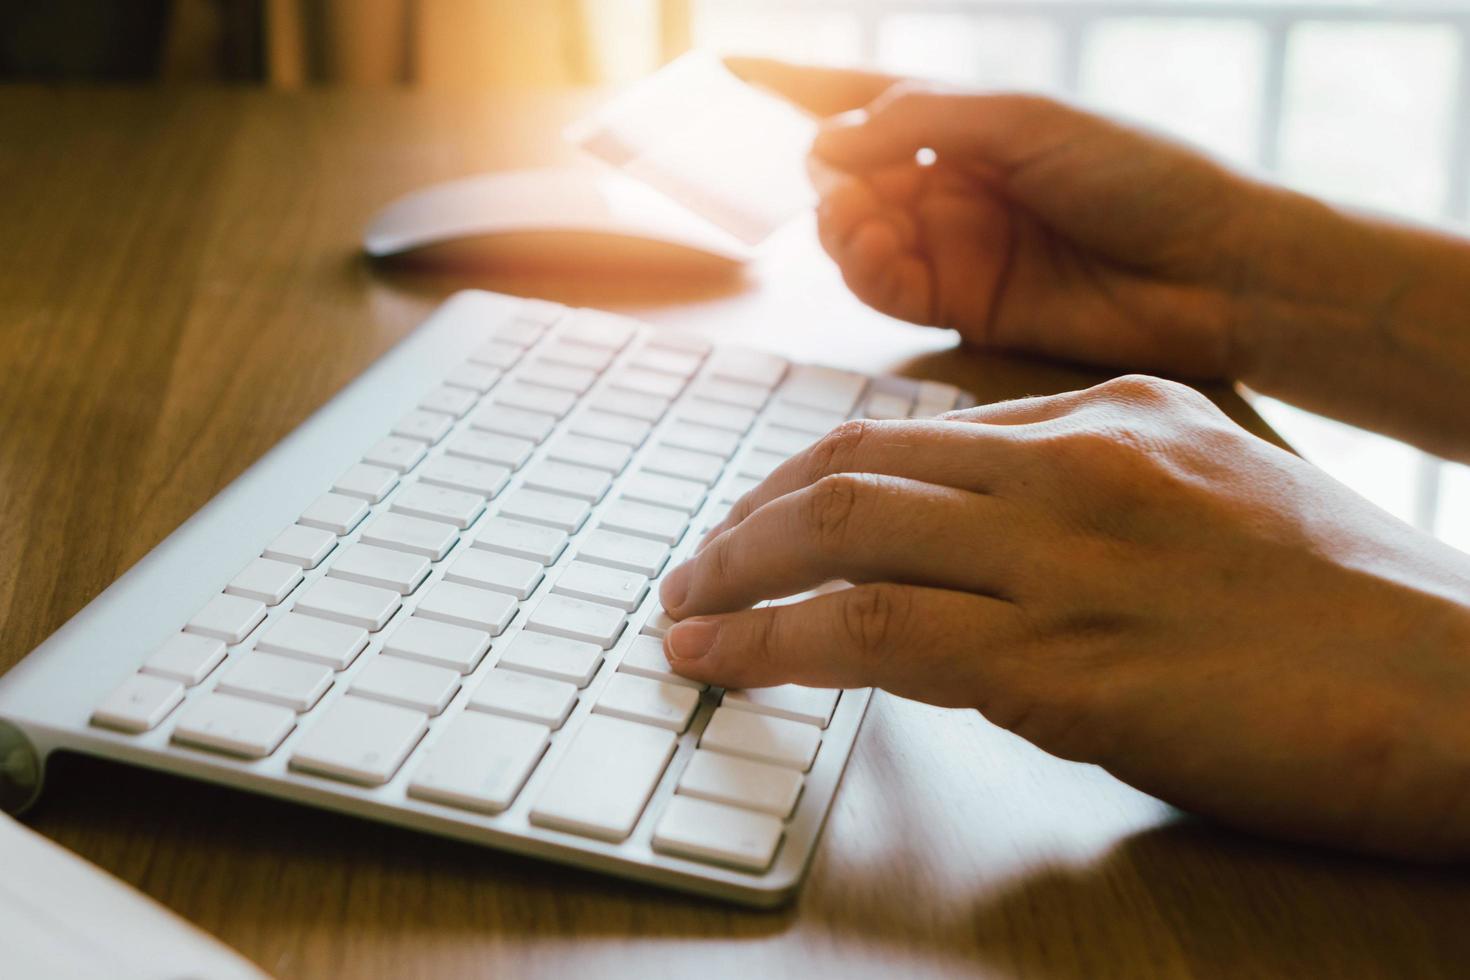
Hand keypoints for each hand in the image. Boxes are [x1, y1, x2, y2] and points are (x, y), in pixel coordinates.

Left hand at [659, 375, 1469, 858]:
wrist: (1468, 693)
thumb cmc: (1359, 615)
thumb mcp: (1225, 504)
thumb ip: (1109, 496)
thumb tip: (999, 542)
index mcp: (1118, 411)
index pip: (921, 428)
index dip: (821, 474)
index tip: (773, 515)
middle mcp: (1077, 460)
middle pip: (857, 460)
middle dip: (755, 514)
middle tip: (702, 559)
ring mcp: (1061, 552)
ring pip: (842, 529)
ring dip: (736, 573)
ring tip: (683, 611)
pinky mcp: (1056, 659)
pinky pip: (870, 630)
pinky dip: (771, 643)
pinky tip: (719, 661)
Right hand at [732, 58, 1266, 377]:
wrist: (1217, 271)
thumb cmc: (1140, 174)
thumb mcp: (1026, 119)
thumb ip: (924, 121)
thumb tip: (826, 142)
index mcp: (973, 121)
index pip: (869, 96)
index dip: (799, 85)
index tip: (729, 71)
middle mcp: (955, 182)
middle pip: (851, 174)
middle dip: (830, 174)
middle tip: (840, 179)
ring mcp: (956, 245)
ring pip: (857, 235)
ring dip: (841, 225)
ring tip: (860, 221)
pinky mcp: (964, 303)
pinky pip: (887, 287)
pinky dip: (866, 269)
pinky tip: (876, 251)